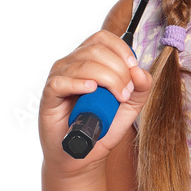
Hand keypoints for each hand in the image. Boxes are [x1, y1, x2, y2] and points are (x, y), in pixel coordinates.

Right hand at [39, 29, 152, 175]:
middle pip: (96, 51)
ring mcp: (59, 78)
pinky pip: (60, 82)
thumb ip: (141, 89)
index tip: (133, 68)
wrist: (84, 152)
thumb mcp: (130, 107)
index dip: (121, 49)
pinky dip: (78, 83)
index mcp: (90, 60)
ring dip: (107, 79)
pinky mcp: (49, 96)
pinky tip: (91, 90)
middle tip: (126, 93)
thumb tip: (141, 71)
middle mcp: (72, 64)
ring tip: (117, 98)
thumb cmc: (102, 126)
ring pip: (82, 64)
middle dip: (118, 70)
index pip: (103, 39)